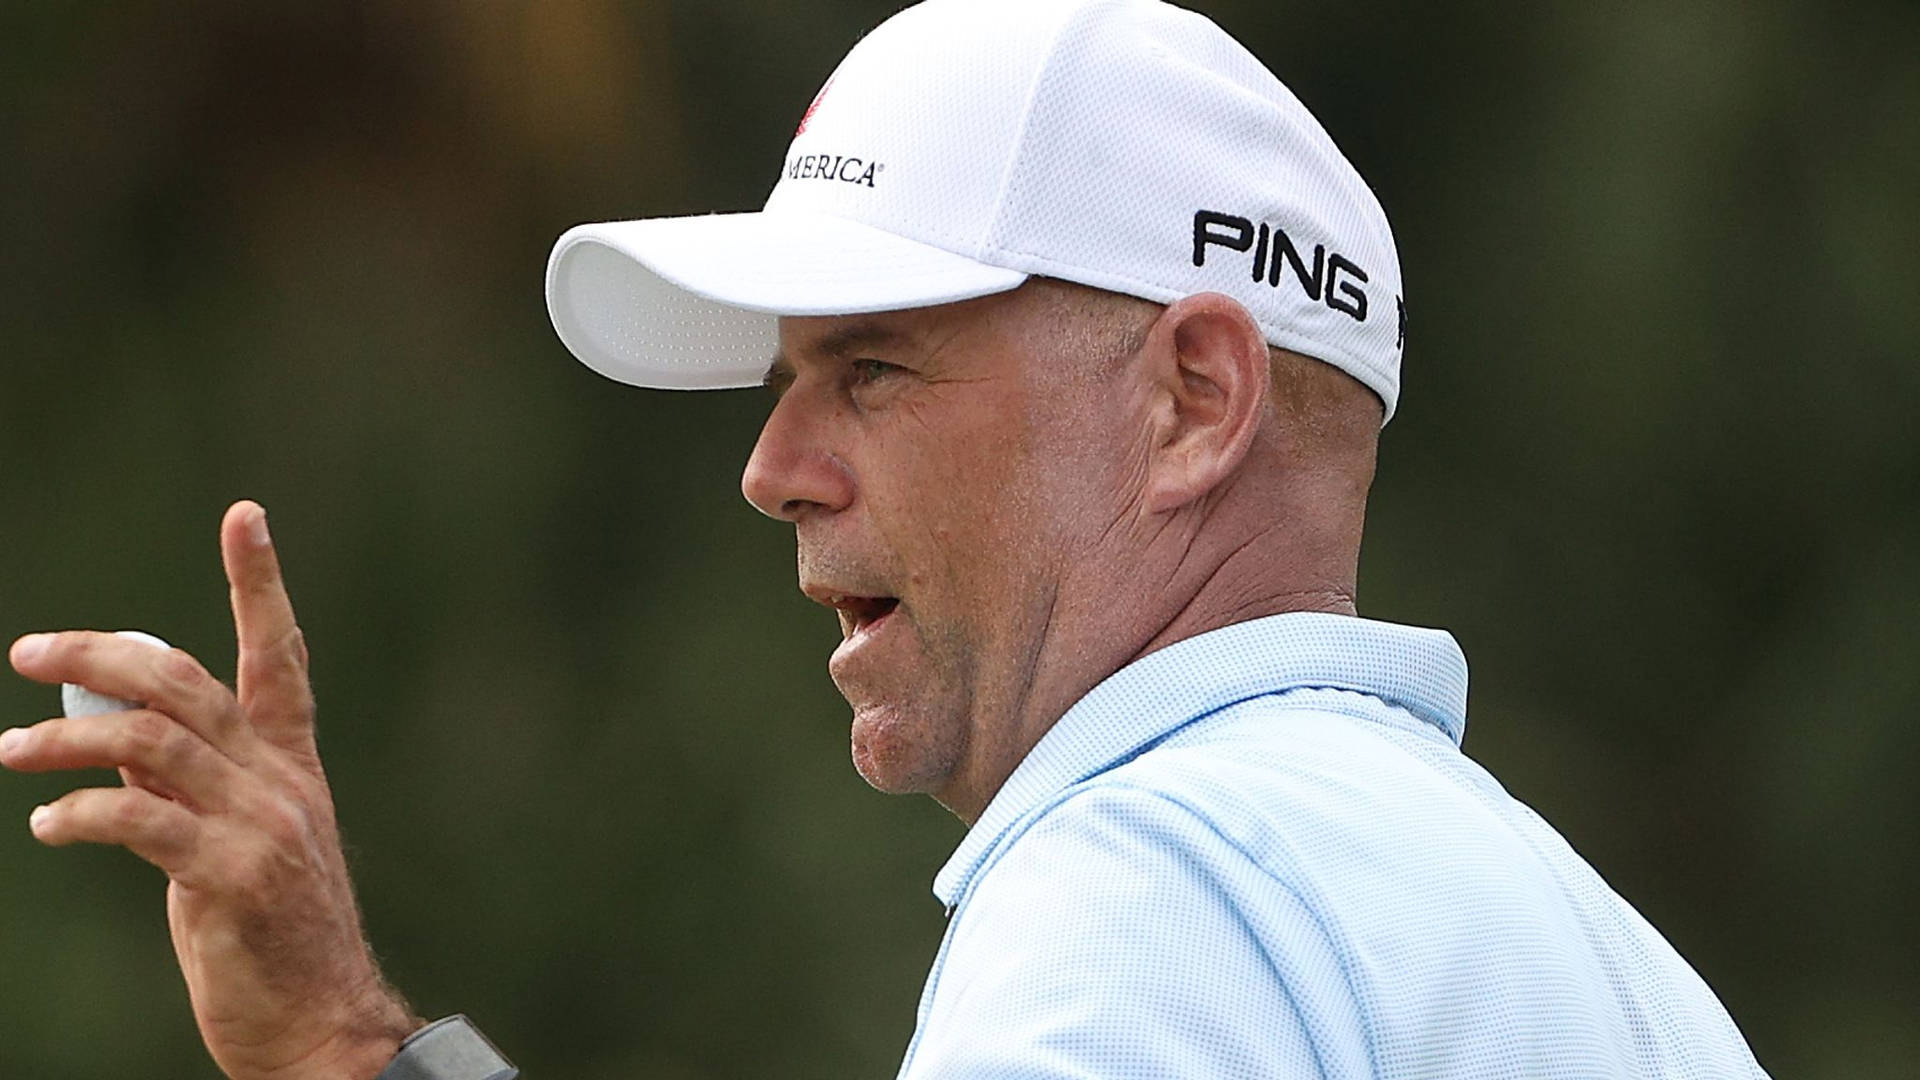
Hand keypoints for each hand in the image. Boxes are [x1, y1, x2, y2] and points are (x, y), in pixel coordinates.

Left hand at [3, 501, 419, 1079]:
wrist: (322, 1024)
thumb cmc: (271, 937)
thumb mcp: (229, 845)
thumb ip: (182, 783)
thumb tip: (106, 729)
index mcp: (291, 765)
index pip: (278, 655)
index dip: (260, 584)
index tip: (246, 516)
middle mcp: (282, 781)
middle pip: (186, 682)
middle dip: (101, 654)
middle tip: (28, 653)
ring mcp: (263, 825)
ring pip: (152, 741)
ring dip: (63, 739)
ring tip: (5, 750)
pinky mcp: (233, 877)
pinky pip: (141, 821)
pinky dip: (81, 812)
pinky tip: (46, 823)